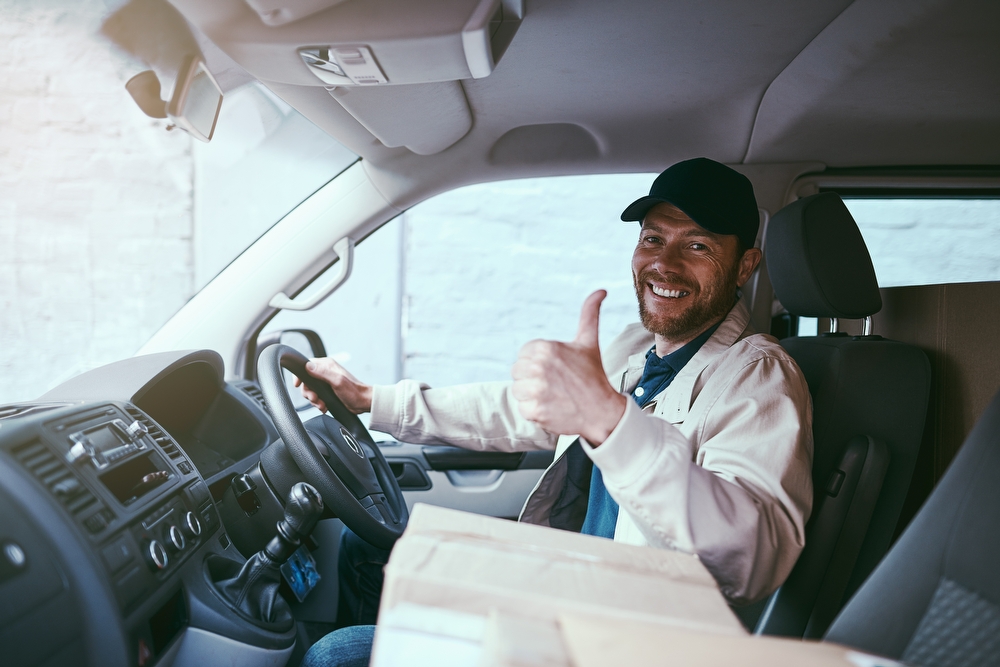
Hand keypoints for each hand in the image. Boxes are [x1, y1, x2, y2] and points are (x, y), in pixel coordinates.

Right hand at [294, 358, 372, 414]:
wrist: (362, 402)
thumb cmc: (354, 391)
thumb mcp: (337, 381)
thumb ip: (322, 373)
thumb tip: (307, 366)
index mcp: (327, 365)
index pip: (306, 365)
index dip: (299, 375)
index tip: (297, 384)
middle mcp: (325, 372)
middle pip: (306, 381)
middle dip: (308, 392)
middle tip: (315, 399)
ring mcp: (326, 382)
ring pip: (311, 390)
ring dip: (314, 400)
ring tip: (322, 405)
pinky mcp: (327, 391)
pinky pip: (316, 397)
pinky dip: (318, 403)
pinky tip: (324, 406)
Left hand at [511, 290, 627, 445]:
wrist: (602, 411)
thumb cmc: (594, 376)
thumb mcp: (589, 342)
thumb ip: (589, 314)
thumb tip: (600, 291)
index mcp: (546, 348)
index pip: (524, 354)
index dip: (538, 363)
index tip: (555, 370)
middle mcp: (538, 367)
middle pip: (517, 371)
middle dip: (532, 378)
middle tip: (554, 384)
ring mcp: (536, 390)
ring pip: (517, 390)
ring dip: (531, 395)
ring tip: (552, 396)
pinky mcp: (534, 410)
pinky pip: (522, 408)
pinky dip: (534, 411)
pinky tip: (551, 407)